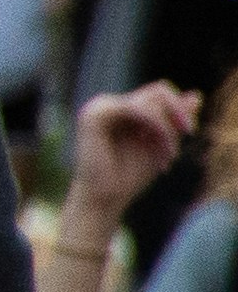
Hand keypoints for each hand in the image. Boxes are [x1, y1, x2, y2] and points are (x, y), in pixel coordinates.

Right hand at [67, 82, 198, 232]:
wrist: (104, 200)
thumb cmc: (128, 177)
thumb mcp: (160, 144)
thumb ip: (174, 121)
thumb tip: (196, 95)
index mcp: (119, 110)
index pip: (157, 95)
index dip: (178, 109)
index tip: (189, 133)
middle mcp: (108, 104)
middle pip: (157, 91)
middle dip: (177, 113)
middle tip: (189, 134)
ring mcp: (99, 107)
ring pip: (150, 99)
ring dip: (167, 127)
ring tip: (170, 155)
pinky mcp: (95, 115)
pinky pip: (137, 108)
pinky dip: (156, 126)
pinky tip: (162, 150)